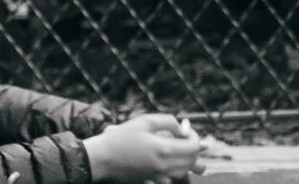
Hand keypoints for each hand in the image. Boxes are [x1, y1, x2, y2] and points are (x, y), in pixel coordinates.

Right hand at [83, 112, 207, 180]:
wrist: (103, 158)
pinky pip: (172, 178)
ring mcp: (158, 176)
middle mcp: (164, 166)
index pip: (194, 147)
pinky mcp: (152, 180)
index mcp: (163, 149)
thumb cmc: (122, 137)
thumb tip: (183, 127)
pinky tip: (168, 160)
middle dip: (193, 147)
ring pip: (184, 172)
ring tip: (178, 147)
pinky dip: (176, 170)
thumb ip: (169, 122)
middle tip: (183, 136)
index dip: (194, 136)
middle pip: (192, 161)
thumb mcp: (146, 121)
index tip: (185, 128)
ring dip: (186, 159)